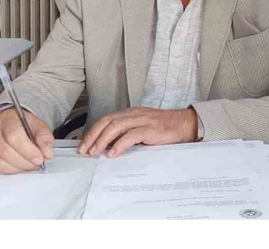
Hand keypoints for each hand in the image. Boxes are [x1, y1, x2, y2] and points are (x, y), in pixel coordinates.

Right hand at [0, 108, 54, 173]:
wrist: (9, 124)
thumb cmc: (23, 125)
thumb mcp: (38, 126)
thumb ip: (45, 138)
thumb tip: (48, 153)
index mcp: (7, 119)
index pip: (13, 136)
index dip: (28, 151)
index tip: (40, 159)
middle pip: (6, 152)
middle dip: (25, 162)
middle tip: (36, 164)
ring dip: (16, 169)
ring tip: (27, 165)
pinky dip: (7, 172)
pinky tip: (16, 166)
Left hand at [77, 107, 197, 157]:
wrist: (185, 124)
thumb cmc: (163, 129)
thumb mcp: (141, 129)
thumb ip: (127, 134)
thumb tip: (108, 147)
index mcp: (130, 113)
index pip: (106, 119)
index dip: (93, 131)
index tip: (83, 144)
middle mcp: (133, 114)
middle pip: (107, 121)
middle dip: (93, 136)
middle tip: (84, 149)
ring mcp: (142, 120)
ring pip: (116, 127)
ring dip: (102, 140)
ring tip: (95, 152)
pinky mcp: (151, 129)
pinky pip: (132, 135)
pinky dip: (120, 144)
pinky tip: (113, 153)